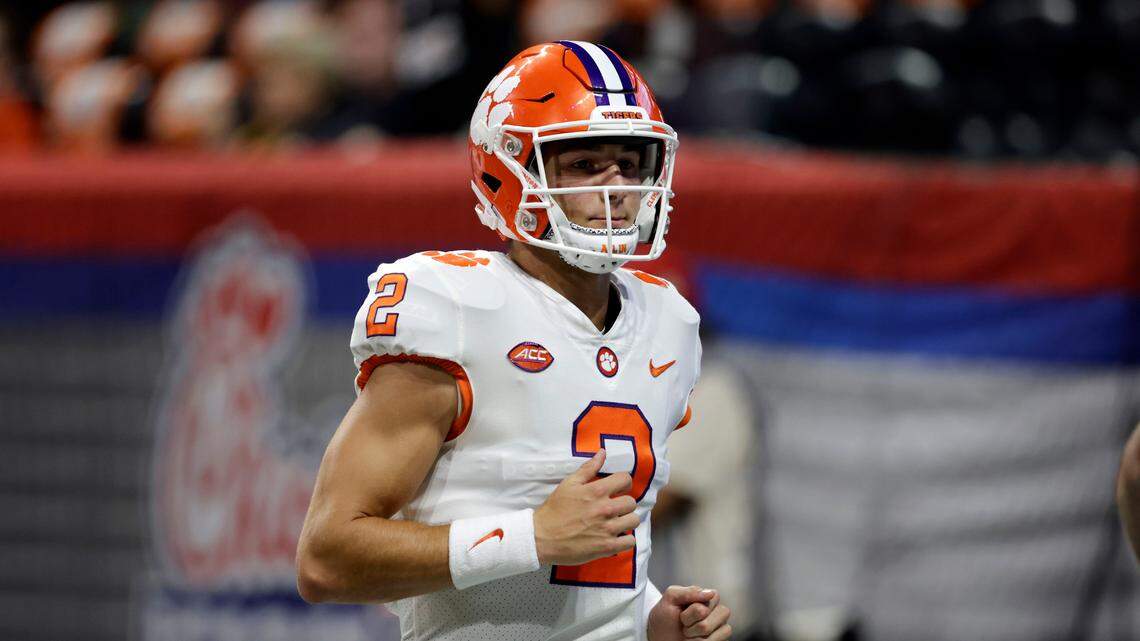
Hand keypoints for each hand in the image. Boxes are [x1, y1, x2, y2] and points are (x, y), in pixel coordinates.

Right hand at [533, 449, 638, 564]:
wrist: (542, 537)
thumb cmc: (554, 509)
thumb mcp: (569, 484)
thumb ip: (588, 468)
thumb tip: (603, 453)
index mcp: (596, 491)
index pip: (625, 479)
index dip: (623, 483)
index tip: (617, 489)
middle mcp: (605, 508)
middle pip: (631, 502)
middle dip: (623, 504)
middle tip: (613, 508)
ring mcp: (608, 529)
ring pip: (633, 520)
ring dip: (626, 521)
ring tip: (615, 523)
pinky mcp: (607, 547)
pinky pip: (630, 541)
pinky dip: (625, 539)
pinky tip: (615, 537)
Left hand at [648, 585, 731, 640]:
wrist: (660, 639)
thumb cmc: (665, 619)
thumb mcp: (670, 599)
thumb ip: (689, 592)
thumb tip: (711, 593)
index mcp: (705, 596)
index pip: (713, 596)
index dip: (693, 608)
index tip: (681, 612)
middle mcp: (716, 610)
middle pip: (720, 612)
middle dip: (694, 620)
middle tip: (683, 623)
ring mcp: (719, 625)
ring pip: (719, 628)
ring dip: (696, 633)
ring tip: (688, 633)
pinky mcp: (719, 639)